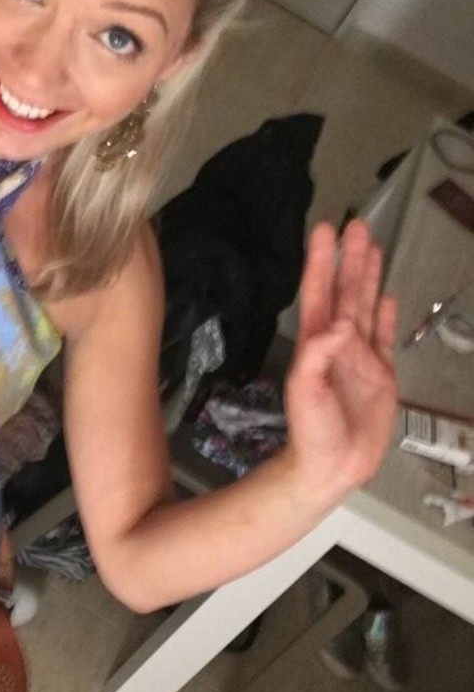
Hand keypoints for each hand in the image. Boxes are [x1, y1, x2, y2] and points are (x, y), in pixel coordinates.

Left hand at [284, 219, 397, 500]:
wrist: (332, 467)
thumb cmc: (312, 431)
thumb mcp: (305, 392)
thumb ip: (317, 356)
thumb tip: (339, 324)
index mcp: (317, 343)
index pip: (320, 293)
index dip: (322, 263)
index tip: (324, 230)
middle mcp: (339, 343)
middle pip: (345, 292)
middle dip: (349, 259)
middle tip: (356, 224)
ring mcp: (360, 357)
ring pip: (365, 306)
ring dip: (368, 277)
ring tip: (373, 246)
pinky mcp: (380, 375)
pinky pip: (384, 337)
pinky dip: (385, 315)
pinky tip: (387, 295)